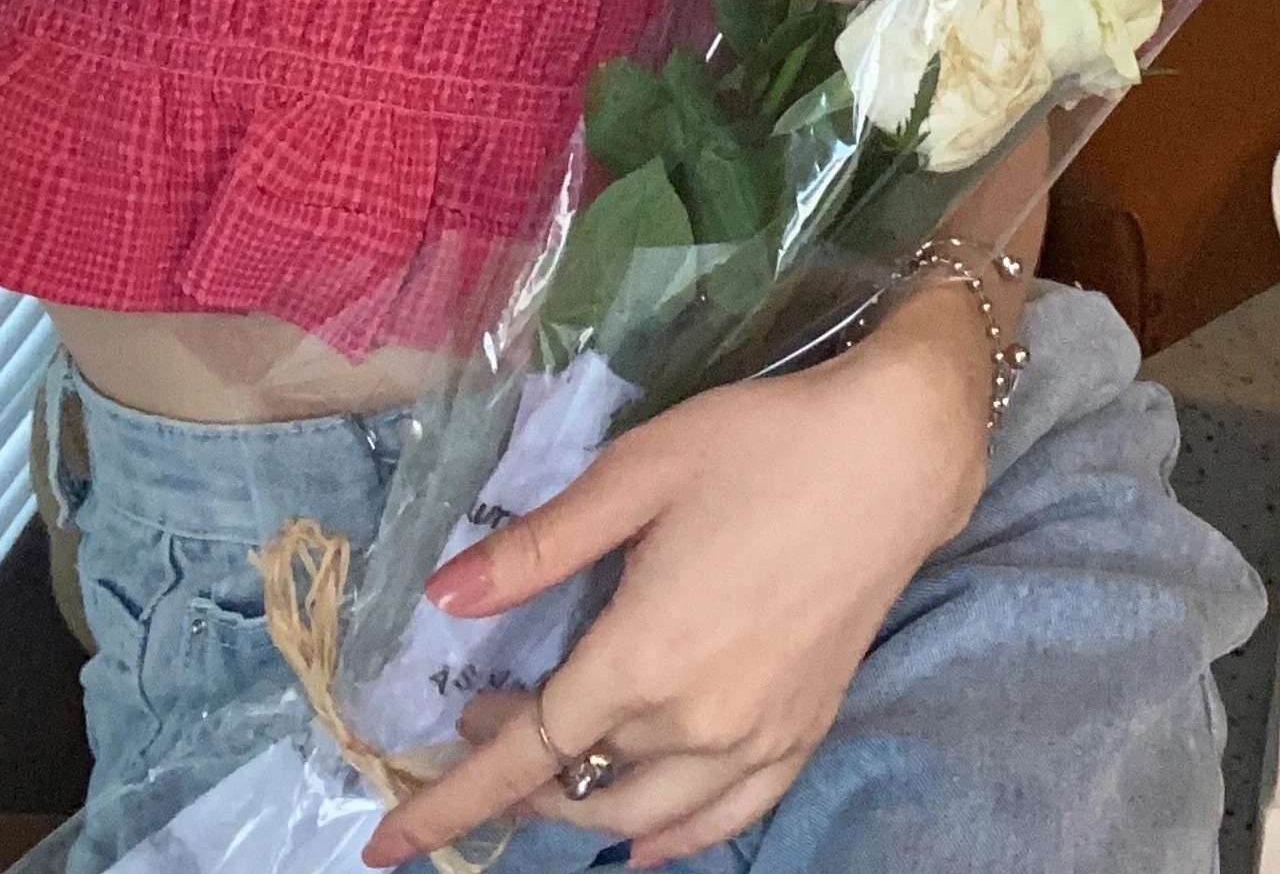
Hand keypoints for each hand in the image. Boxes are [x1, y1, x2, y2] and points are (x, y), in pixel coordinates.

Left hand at [361, 282, 992, 869]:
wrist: (893, 454)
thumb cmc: (757, 446)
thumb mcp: (635, 474)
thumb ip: (538, 547)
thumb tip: (444, 599)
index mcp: (642, 658)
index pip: (525, 753)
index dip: (450, 800)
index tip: (387, 841)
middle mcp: (696, 720)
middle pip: (579, 785)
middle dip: (514, 780)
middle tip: (478, 729)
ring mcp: (757, 736)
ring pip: (646, 815)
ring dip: (583, 810)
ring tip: (546, 783)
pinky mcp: (804, 730)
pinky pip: (727, 817)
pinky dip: (676, 838)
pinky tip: (648, 843)